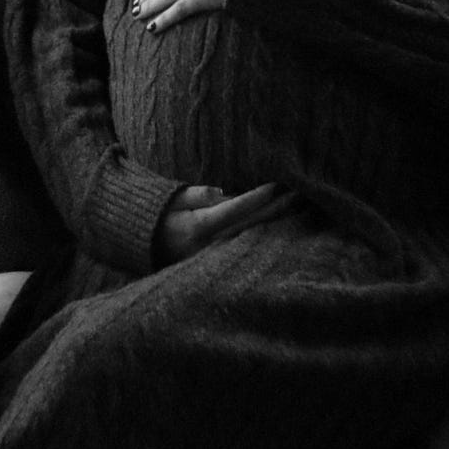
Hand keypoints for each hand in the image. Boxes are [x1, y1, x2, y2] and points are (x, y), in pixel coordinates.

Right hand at [155, 182, 292, 263]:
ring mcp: (216, 258)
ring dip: (276, 223)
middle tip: (298, 194)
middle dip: (275, 209)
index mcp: (199, 226)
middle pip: (250, 225)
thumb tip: (222, 193)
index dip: (255, 197)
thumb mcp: (177, 198)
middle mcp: (211, 245)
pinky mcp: (220, 264)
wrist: (149, 243)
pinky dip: (265, 236)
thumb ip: (199, 194)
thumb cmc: (164, 213)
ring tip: (299, 208)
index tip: (276, 185)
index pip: (234, 210)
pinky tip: (284, 226)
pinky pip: (246, 247)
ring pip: (252, 238)